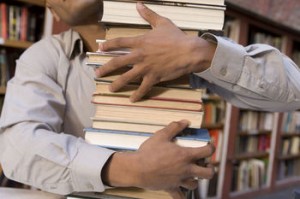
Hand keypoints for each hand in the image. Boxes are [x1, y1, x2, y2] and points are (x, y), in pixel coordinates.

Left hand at [96, 3, 215, 101]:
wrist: (188, 51)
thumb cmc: (176, 37)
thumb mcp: (162, 22)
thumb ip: (148, 14)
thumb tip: (139, 4)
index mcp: (140, 41)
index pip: (119, 42)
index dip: (108, 45)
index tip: (100, 48)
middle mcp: (139, 55)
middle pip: (117, 62)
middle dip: (106, 69)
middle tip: (97, 74)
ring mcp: (145, 68)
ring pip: (127, 77)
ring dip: (117, 84)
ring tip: (110, 89)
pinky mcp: (154, 77)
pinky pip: (143, 88)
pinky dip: (138, 94)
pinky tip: (132, 99)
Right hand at [102, 120, 214, 197]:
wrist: (137, 168)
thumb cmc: (149, 152)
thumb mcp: (161, 135)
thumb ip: (174, 127)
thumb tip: (185, 121)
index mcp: (185, 155)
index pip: (207, 151)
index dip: (211, 147)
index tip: (209, 146)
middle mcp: (186, 169)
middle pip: (208, 173)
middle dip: (209, 169)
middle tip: (205, 165)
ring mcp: (179, 180)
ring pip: (195, 184)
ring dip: (195, 179)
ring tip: (192, 175)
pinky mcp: (171, 188)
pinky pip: (180, 197)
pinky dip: (182, 196)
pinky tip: (182, 192)